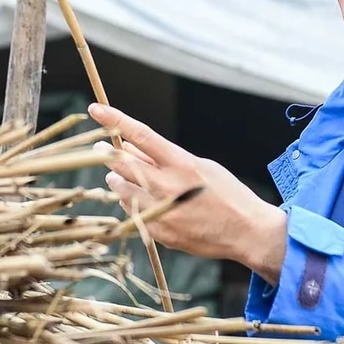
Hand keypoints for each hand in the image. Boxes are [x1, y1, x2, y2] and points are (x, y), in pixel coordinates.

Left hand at [89, 103, 286, 284]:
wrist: (247, 231)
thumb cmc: (227, 193)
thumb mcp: (200, 165)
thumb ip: (163, 157)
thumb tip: (129, 145)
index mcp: (182, 164)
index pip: (142, 136)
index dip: (116, 121)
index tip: (96, 109)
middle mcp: (169, 187)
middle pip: (123, 165)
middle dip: (108, 155)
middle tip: (101, 150)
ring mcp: (163, 213)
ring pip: (122, 191)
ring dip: (117, 180)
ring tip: (118, 176)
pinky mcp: (161, 234)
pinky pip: (132, 215)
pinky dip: (131, 204)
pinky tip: (136, 200)